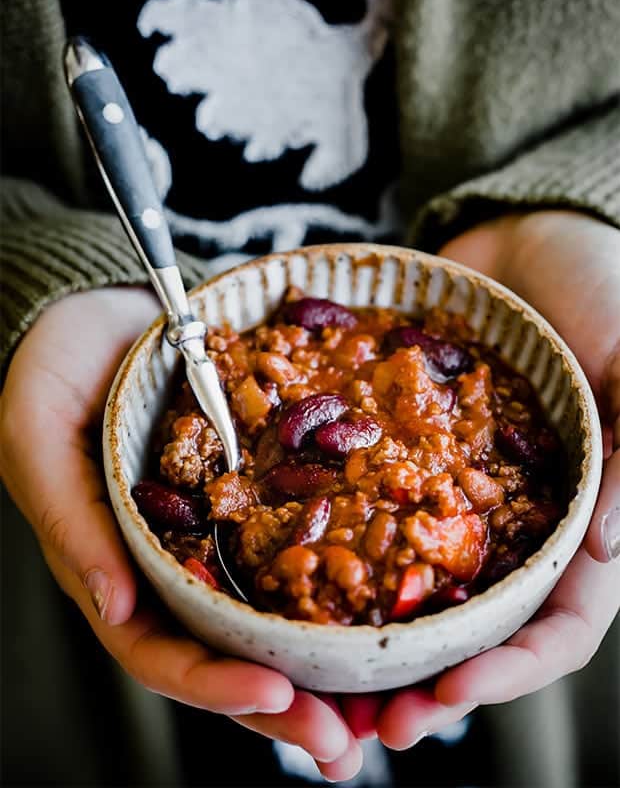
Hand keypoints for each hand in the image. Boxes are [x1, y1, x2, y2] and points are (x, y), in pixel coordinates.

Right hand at [0, 287, 361, 779]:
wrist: (102, 310)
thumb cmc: (53, 367)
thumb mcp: (38, 434)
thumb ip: (69, 520)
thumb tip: (112, 608)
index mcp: (113, 565)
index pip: (157, 649)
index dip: (211, 685)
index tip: (277, 694)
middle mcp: (171, 562)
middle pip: (224, 654)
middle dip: (281, 707)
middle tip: (345, 742)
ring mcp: (215, 531)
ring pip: (267, 617)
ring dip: (319, 669)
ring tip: (378, 708)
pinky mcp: (253, 492)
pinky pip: (295, 543)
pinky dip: (334, 585)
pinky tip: (381, 611)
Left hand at [341, 211, 619, 748]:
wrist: (523, 235)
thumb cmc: (600, 284)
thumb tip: (608, 552)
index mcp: (586, 515)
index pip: (562, 622)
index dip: (513, 670)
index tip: (451, 696)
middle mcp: (520, 522)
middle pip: (482, 630)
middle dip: (434, 684)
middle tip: (374, 727)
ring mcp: (460, 495)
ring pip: (423, 594)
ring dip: (382, 650)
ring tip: (328, 693)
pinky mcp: (411, 460)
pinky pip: (378, 518)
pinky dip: (349, 563)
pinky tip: (306, 597)